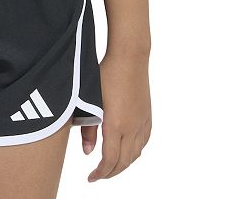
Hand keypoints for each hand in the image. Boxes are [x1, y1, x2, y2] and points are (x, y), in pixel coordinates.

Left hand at [82, 49, 151, 182]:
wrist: (130, 57)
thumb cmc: (107, 73)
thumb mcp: (91, 99)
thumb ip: (89, 128)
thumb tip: (87, 152)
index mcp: (116, 125)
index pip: (110, 160)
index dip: (100, 173)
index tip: (91, 177)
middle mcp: (132, 128)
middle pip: (124, 162)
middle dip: (111, 172)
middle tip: (98, 175)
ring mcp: (142, 122)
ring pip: (135, 154)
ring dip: (123, 164)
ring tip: (111, 165)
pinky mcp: (147, 115)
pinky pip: (143, 142)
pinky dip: (135, 152)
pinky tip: (128, 150)